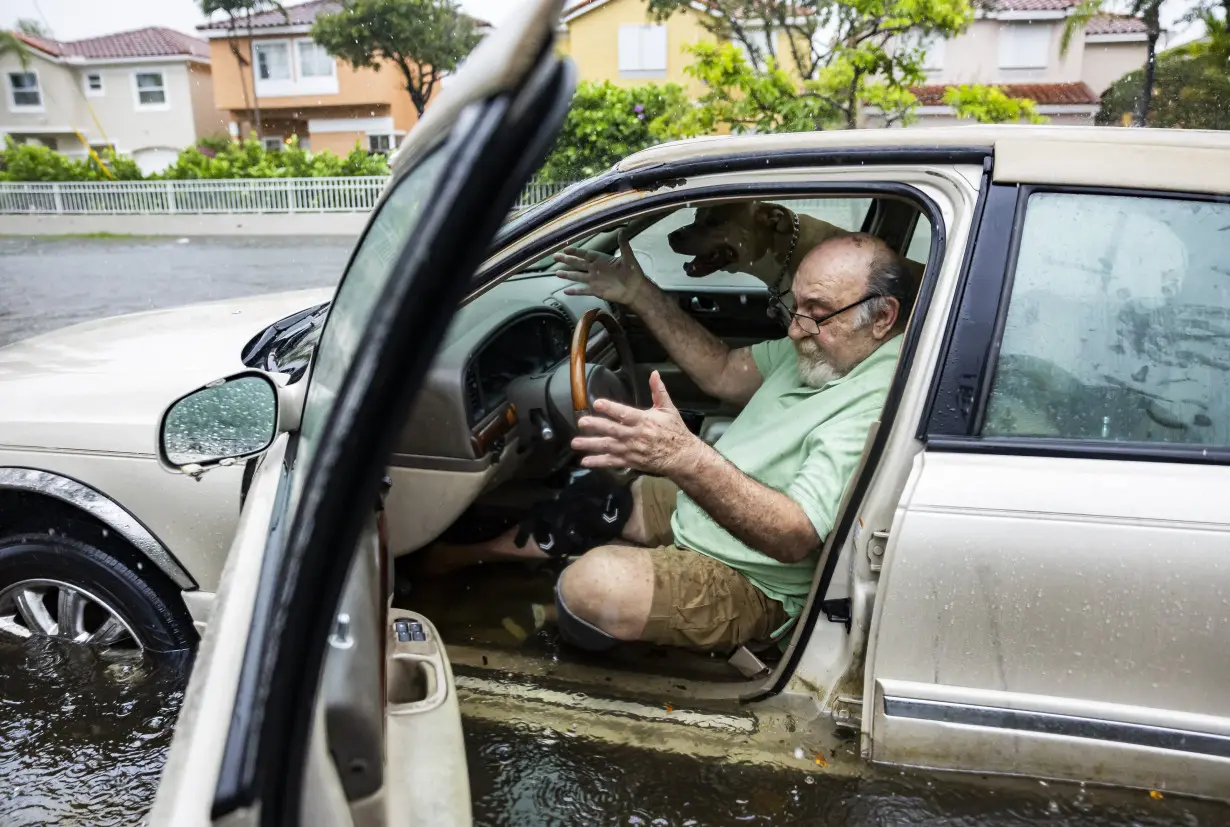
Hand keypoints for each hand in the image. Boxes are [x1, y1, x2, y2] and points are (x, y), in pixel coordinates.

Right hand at [554, 230, 648, 307]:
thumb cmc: (632, 272)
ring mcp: (594, 280)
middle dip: (566, 260)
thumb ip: (623, 245)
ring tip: (557, 273)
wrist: (635, 289)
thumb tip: (622, 230)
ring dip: (567, 275)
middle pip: (578, 263)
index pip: (585, 254)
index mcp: (601, 260)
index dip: (576, 251)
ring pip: (577, 276)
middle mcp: (595, 269)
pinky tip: (566, 291)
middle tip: (555, 256)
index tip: (566, 248)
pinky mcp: (596, 291)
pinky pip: (583, 291)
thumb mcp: (628, 257)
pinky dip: (575, 291)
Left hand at [571, 370, 702, 476]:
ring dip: (591, 445)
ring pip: (609, 447)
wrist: (682, 456)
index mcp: (644, 421)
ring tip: (575, 443)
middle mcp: (635, 436)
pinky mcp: (630, 461)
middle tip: (581, 422)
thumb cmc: (675, 431)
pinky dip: (598, 462)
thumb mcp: (668, 409)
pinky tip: (585, 461)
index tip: (597, 403)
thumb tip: (653, 373)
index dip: (611, 408)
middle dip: (596, 426)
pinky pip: (612, 462)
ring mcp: (631, 450)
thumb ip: (658, 391)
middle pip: (612, 430)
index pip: (624, 413)